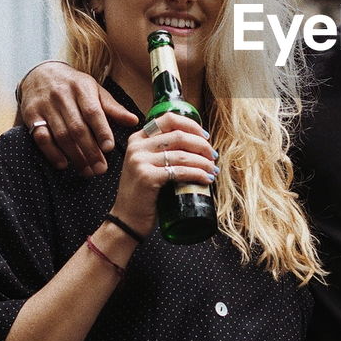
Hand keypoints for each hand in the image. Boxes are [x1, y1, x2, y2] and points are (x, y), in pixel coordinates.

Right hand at [19, 62, 137, 175]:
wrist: (40, 74)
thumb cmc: (74, 86)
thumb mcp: (95, 90)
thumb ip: (113, 107)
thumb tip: (134, 121)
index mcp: (82, 88)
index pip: (92, 112)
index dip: (101, 131)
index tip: (109, 148)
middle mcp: (62, 96)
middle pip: (77, 128)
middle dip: (90, 151)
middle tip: (100, 168)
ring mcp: (45, 106)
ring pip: (61, 135)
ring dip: (75, 156)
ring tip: (87, 170)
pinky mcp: (31, 116)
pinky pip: (41, 138)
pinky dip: (52, 153)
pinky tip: (64, 164)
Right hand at [109, 112, 217, 237]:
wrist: (127, 220)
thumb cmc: (143, 194)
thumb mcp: (147, 165)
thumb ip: (163, 151)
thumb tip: (198, 143)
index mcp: (138, 139)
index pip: (169, 119)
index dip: (191, 126)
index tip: (205, 137)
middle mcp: (137, 146)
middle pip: (179, 136)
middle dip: (202, 145)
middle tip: (213, 157)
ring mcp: (140, 161)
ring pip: (182, 154)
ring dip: (203, 162)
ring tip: (213, 170)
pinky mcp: (147, 177)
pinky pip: (180, 171)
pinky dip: (198, 174)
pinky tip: (206, 179)